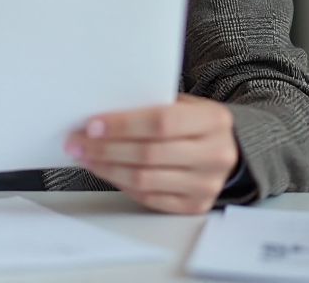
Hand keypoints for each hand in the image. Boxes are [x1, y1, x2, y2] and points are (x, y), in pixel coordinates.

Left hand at [64, 94, 238, 213]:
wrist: (231, 149)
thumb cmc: (196, 121)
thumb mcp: (184, 103)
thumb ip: (152, 104)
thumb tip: (103, 112)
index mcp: (213, 120)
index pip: (161, 122)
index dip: (123, 125)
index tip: (92, 125)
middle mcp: (214, 155)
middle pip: (149, 154)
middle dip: (106, 148)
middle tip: (77, 141)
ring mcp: (206, 185)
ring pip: (145, 180)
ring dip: (107, 168)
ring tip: (85, 156)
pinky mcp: (194, 206)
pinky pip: (149, 198)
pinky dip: (121, 184)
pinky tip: (104, 171)